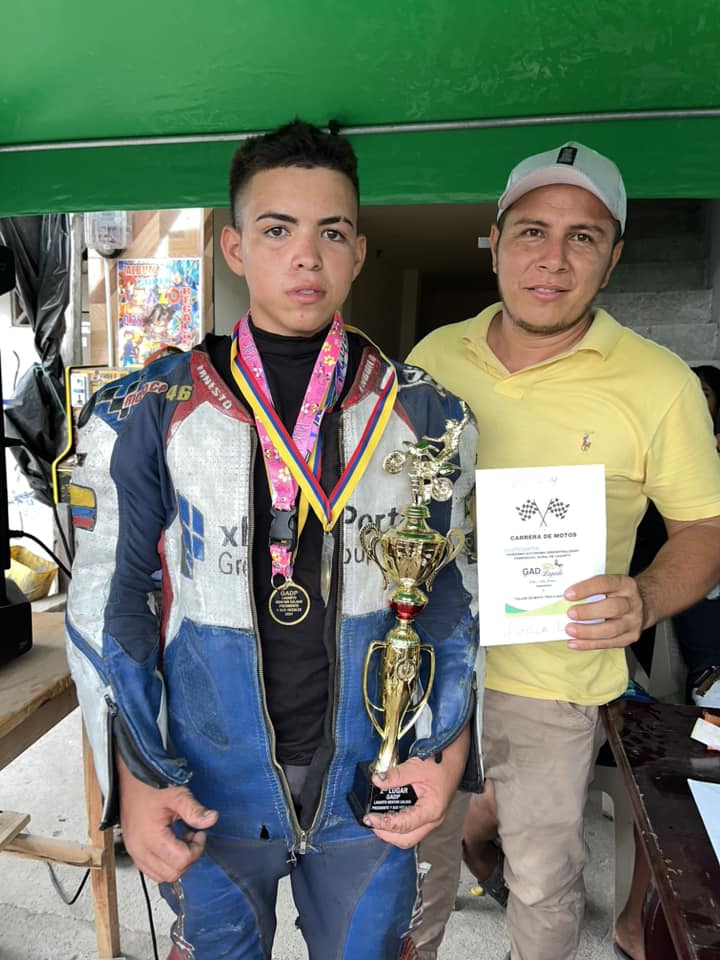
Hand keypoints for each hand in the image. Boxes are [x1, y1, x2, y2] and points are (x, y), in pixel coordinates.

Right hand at [116, 754, 217, 881]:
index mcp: (152, 837)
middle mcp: (140, 850)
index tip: (198, 833)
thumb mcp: (177, 794)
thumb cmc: (150, 787)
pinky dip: (165, 864)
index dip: (196, 848)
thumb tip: (212, 819)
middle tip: (191, 837)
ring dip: (176, 863)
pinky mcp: (133, 853)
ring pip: (162, 876)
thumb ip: (194, 810)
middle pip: (173, 873)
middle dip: (188, 858)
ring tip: (180, 841)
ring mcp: (135, 853)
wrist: (128, 783)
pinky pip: (151, 871)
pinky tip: (170, 845)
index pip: (181, 860)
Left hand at [363, 726, 468, 848]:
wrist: (453, 759)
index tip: (369, 818)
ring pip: (408, 837)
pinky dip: (397, 826)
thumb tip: (377, 780)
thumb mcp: (417, 766)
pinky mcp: (427, 815)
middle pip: (406, 839)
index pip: (404, 825)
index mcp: (432, 810)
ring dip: (391, 832)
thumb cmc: (441, 763)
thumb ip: (396, 775)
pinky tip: (387, 816)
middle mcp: (432, 819)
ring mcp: (430, 819)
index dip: (384, 824)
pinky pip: (411, 828)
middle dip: (386, 834)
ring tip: (376, 820)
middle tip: (370, 822)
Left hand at [563, 574, 643, 650]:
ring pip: (611, 630)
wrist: (643, 604)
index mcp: (625, 584)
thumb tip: (562, 598)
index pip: (605, 583)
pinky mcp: (630, 637)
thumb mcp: (609, 584)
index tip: (568, 594)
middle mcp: (632, 603)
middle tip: (570, 614)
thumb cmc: (617, 593)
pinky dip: (589, 644)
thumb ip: (591, 589)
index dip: (586, 589)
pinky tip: (574, 642)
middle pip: (612, 608)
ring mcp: (633, 622)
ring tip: (570, 630)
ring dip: (587, 632)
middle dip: (588, 612)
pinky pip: (608, 643)